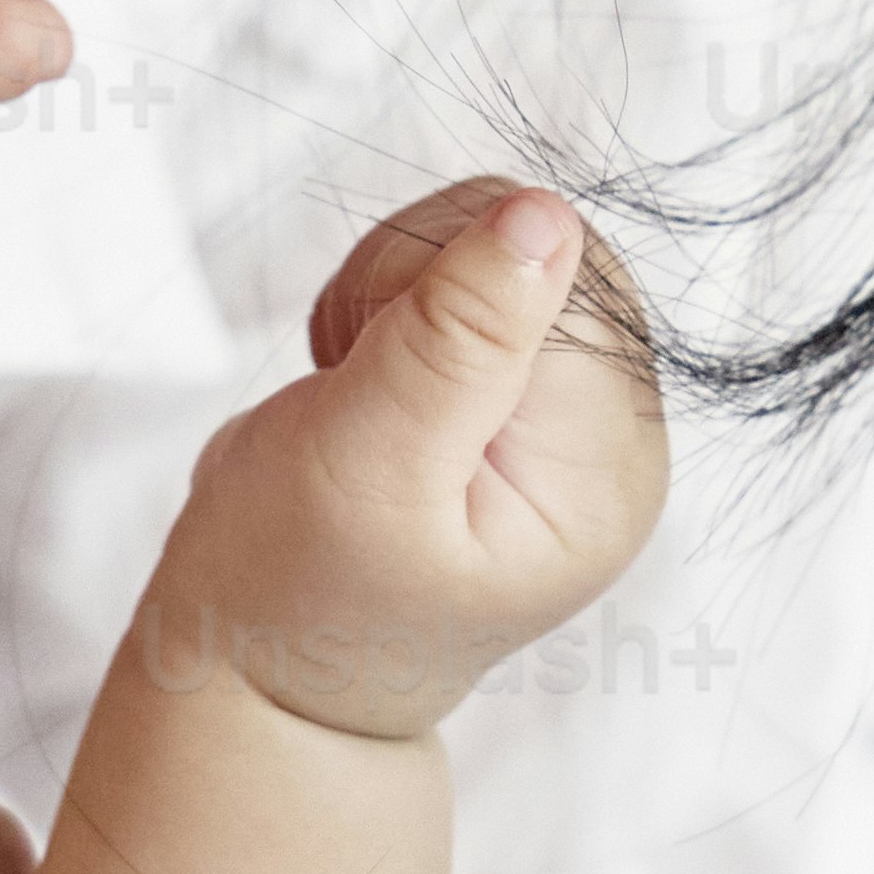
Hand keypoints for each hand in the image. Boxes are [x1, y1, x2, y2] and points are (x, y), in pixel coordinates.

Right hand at [150, 184, 670, 743]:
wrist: (261, 656)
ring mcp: (572, 409)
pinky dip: (397, 293)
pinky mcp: (524, 379)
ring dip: (400, 283)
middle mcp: (613, 440)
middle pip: (550, 243)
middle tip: (362, 379)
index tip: (374, 366)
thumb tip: (545, 216)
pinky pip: (476, 258)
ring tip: (360, 383)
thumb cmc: (298, 584)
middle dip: (423, 280)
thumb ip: (455, 341)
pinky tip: (370, 375)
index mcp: (602, 479)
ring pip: (506, 230)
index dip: (451, 283)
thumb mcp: (366, 463)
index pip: (567, 278)